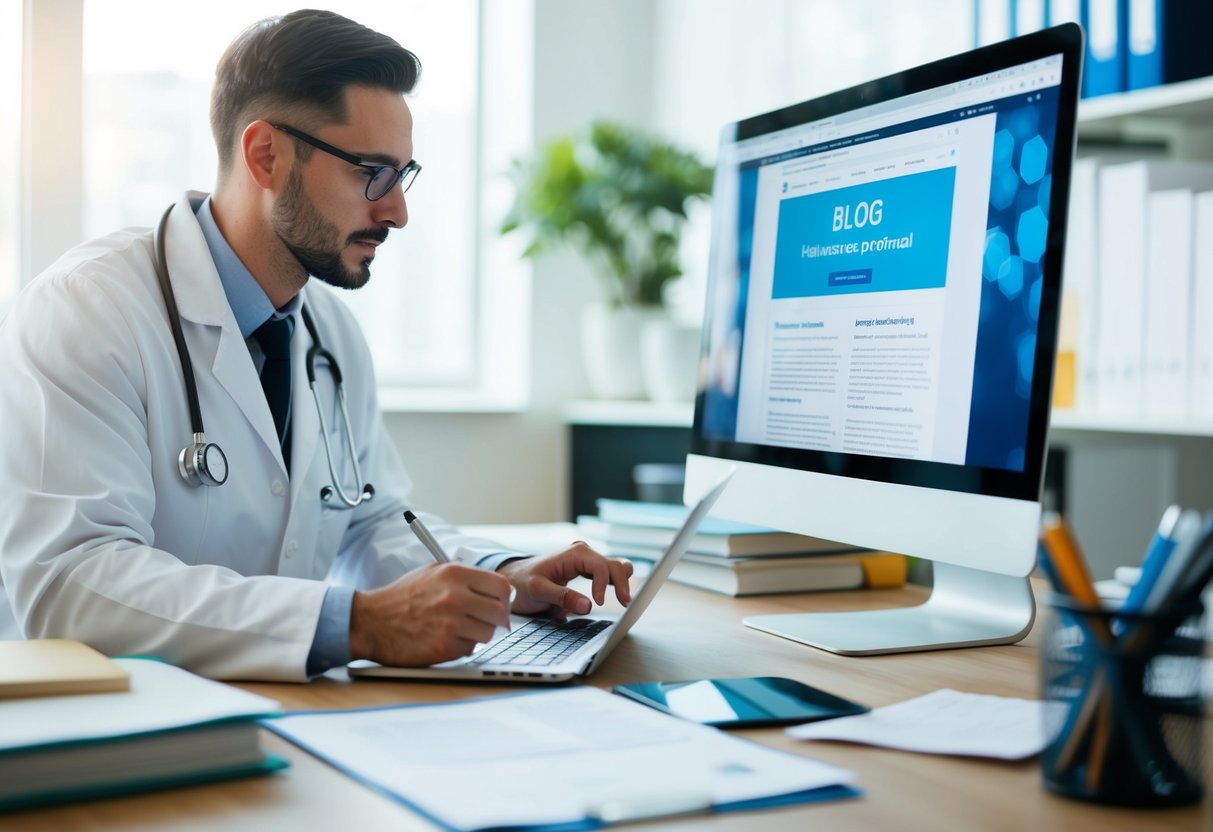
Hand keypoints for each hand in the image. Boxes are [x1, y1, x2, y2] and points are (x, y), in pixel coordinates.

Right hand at [349, 562, 511, 665]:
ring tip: (463, 630)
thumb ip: (463, 575)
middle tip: (490, 622)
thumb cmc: (402, 597)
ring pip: (488, 633)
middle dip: (498, 619)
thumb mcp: (432, 572)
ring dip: (480, 634)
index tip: (501, 604)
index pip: (501, 586)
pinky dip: (463, 647)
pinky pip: (470, 649)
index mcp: (454, 574)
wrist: (370, 622)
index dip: (505, 597)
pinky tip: (447, 639)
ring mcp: (450, 623)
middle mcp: (455, 597)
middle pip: (500, 612)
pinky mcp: (443, 646)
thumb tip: (495, 586)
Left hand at [498, 542, 633, 616]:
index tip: (599, 603)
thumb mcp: (538, 591)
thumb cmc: (522, 583)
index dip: (602, 585)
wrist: (514, 579)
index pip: (600, 567)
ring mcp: (587, 560)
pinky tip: (617, 596)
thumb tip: (588, 606)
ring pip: (616, 567)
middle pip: (614, 565)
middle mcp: (583, 553)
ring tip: (624, 600)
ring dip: (622, 582)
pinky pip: (608, 573)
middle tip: (626, 604)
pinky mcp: (587, 569)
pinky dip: (616, 583)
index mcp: (573, 554)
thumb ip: (562, 597)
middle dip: (621, 583)